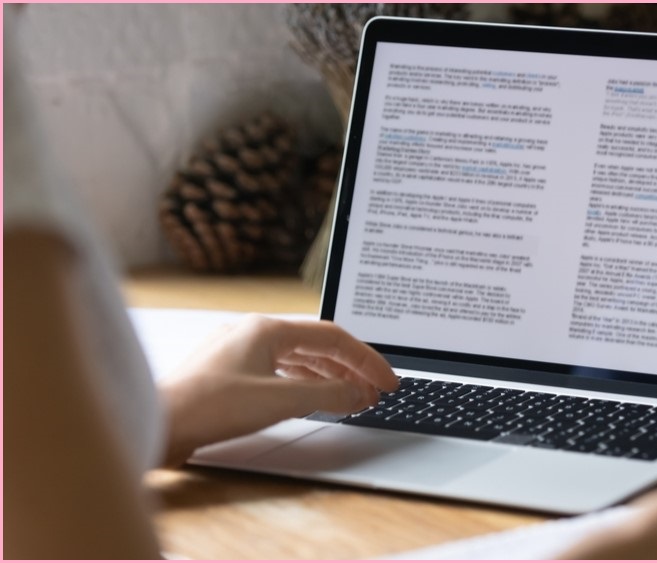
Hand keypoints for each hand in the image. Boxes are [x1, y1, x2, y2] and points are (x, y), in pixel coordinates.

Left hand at [158, 315, 397, 465]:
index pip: (333, 337)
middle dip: (350, 370)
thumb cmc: (207, 407)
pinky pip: (277, 373)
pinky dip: (303, 385)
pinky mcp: (226, 376)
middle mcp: (252, 334)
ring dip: (328, 378)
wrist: (154, 425)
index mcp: (267, 329)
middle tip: (374, 392)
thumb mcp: (280, 400)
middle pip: (316, 346)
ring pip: (296, 361)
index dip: (366, 360)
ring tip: (352, 398)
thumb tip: (359, 393)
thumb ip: (327, 394)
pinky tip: (313, 399)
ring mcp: (237, 353)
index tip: (387, 381)